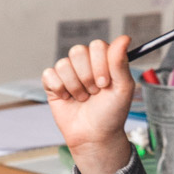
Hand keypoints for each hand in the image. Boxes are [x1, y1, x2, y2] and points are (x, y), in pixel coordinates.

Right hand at [42, 36, 134, 173]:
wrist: (94, 136)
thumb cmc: (111, 113)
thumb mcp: (123, 88)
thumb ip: (121, 62)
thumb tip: (124, 37)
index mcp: (103, 60)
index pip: (97, 46)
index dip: (100, 65)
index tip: (105, 84)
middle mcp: (85, 63)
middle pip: (78, 51)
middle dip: (87, 76)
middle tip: (94, 92)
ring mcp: (68, 73)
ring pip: (63, 64)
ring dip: (75, 86)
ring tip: (82, 98)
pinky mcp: (53, 83)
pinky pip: (49, 74)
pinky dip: (59, 89)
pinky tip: (67, 98)